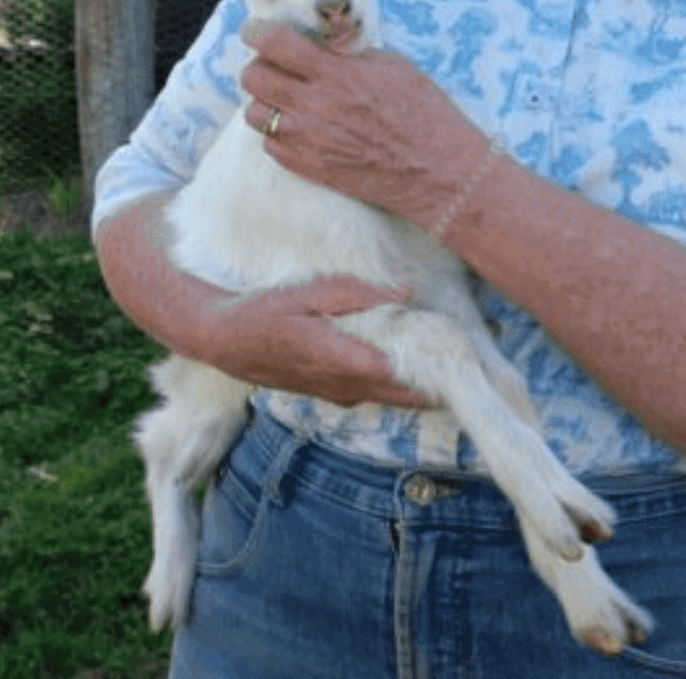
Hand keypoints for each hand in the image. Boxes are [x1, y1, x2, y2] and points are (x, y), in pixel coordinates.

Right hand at [200, 274, 436, 409]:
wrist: (226, 342)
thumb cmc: (266, 312)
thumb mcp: (311, 291)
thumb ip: (359, 293)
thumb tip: (404, 294)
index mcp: (342, 359)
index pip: (401, 375)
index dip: (433, 368)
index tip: (458, 350)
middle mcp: (344, 386)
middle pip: (405, 394)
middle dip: (434, 379)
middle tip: (459, 353)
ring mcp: (338, 394)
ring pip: (391, 394)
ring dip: (415, 379)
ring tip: (436, 349)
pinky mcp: (332, 394)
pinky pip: (374, 390)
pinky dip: (393, 378)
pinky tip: (401, 354)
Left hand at [238, 21, 482, 226]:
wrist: (439, 170)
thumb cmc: (424, 113)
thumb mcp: (393, 65)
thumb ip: (350, 54)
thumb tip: (322, 44)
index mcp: (337, 73)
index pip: (275, 43)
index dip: (257, 32)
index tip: (256, 31)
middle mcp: (316, 105)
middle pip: (253, 77)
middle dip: (259, 65)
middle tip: (274, 66)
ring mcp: (309, 140)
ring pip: (253, 113)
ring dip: (264, 102)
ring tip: (285, 100)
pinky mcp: (309, 167)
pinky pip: (269, 145)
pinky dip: (278, 133)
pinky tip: (300, 128)